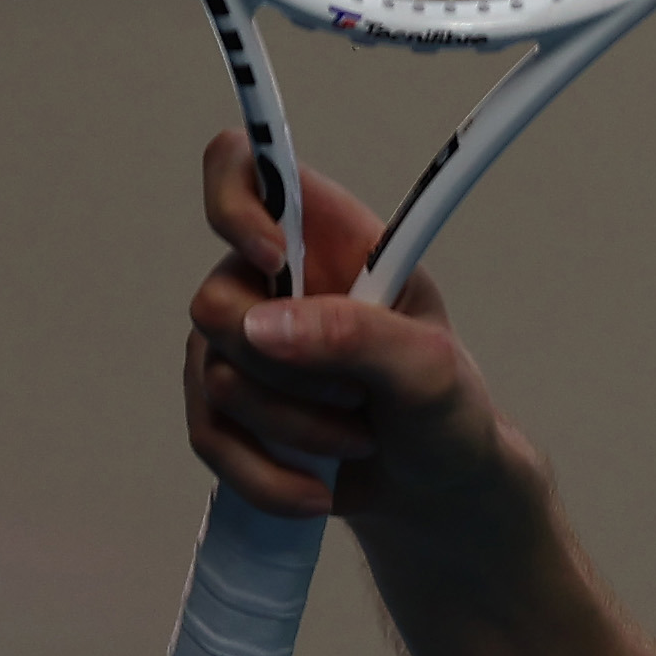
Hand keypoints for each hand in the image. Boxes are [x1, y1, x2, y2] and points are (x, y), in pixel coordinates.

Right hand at [184, 131, 517, 532]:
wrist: (438, 487)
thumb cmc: (447, 410)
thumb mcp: (430, 369)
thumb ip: (361, 336)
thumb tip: (264, 328)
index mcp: (332, 239)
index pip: (245, 165)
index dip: (235, 199)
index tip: (272, 256)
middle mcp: (273, 282)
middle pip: (215, 302)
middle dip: (288, 369)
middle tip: (362, 395)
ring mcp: (242, 345)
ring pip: (214, 377)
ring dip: (293, 426)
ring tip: (360, 438)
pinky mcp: (226, 408)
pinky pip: (208, 436)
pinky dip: (265, 473)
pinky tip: (317, 490)